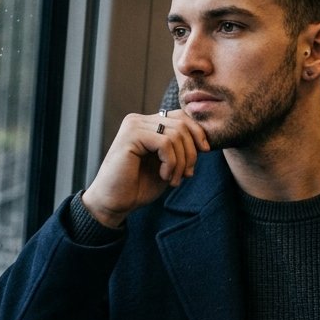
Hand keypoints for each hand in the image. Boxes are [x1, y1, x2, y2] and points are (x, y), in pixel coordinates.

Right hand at [81, 110, 208, 227]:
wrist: (114, 203)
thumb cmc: (139, 186)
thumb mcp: (167, 164)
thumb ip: (180, 149)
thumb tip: (204, 141)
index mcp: (147, 124)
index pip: (181, 116)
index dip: (197, 132)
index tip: (205, 151)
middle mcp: (138, 120)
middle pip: (182, 124)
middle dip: (190, 152)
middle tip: (187, 174)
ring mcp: (133, 125)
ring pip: (176, 134)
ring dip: (181, 161)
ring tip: (173, 179)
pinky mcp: (131, 135)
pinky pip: (165, 142)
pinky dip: (171, 162)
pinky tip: (164, 176)